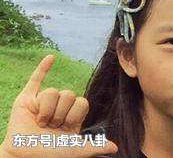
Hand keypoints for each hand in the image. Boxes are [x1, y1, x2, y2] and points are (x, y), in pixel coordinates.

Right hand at [0, 55, 117, 157]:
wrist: (22, 156)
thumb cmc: (49, 153)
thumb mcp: (76, 150)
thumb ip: (95, 146)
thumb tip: (115, 148)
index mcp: (71, 118)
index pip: (82, 102)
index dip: (75, 114)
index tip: (66, 127)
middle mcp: (59, 108)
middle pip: (68, 94)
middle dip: (59, 113)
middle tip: (50, 126)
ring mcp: (42, 103)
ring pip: (53, 91)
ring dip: (46, 110)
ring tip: (40, 122)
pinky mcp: (27, 100)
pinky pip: (36, 79)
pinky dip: (43, 68)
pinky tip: (50, 58)